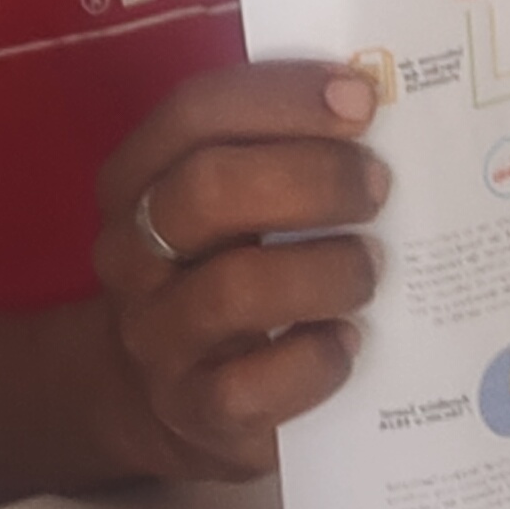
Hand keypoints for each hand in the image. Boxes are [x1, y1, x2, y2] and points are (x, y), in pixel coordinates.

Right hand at [80, 60, 390, 480]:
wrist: (162, 399)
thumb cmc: (220, 274)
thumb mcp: (226, 209)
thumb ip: (275, 157)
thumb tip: (379, 109)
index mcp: (135, 181)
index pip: (195, 114)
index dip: (281, 98)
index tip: (362, 99)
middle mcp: (130, 254)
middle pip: (208, 190)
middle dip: (311, 179)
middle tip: (379, 187)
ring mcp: (157, 336)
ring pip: (235, 289)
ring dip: (326, 271)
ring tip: (371, 268)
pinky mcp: (195, 410)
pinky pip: (257, 384)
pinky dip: (318, 359)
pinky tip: (350, 343)